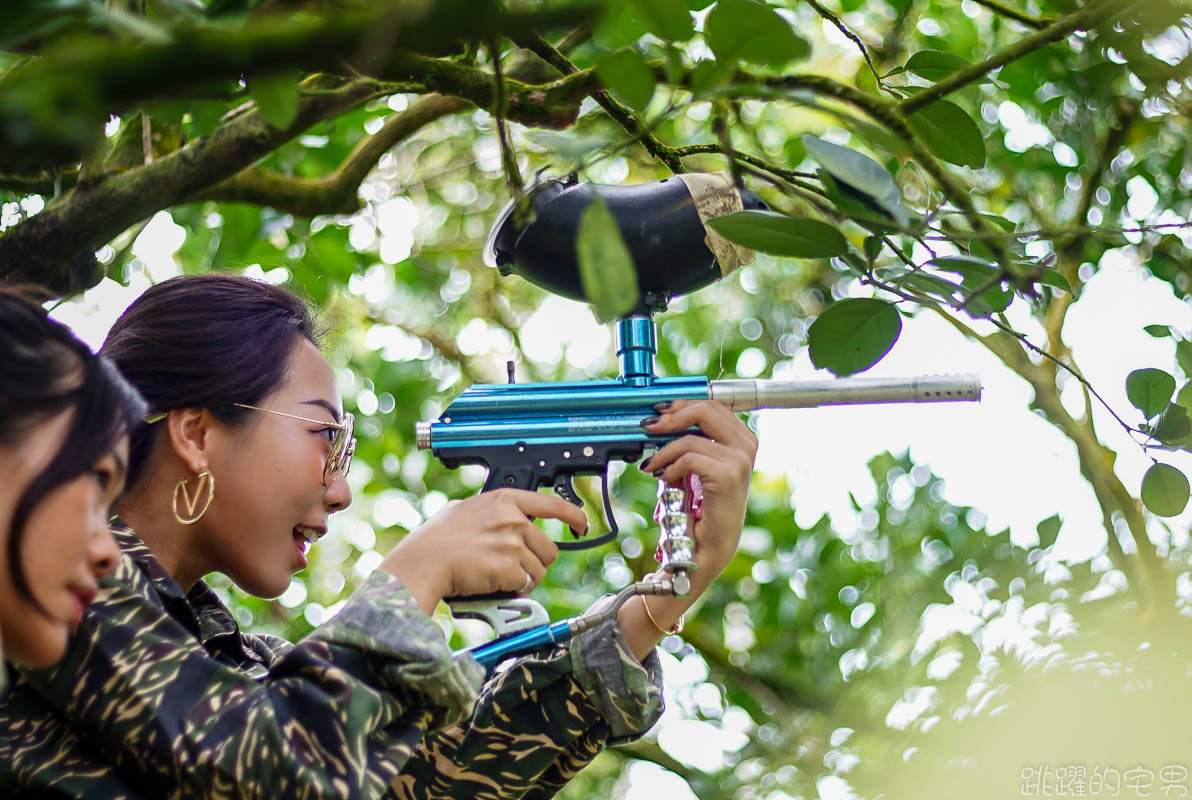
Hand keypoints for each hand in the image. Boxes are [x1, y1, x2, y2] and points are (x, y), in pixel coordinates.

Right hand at [380, 488, 586, 615]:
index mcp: (505, 500)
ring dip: (523, 579)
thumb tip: (504, 516)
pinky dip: (512, 590)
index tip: (581, 524)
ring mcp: (513, 543)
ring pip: (539, 571)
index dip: (573, 515)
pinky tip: (492, 583)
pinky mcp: (510, 567)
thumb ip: (491, 511)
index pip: (552, 504)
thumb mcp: (465, 510)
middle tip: (513, 568)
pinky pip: (524, 585)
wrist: (424, 561)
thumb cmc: (436, 539)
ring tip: (497, 576)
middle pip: (549, 549)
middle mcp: (513, 519)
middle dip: (536, 563)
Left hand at [639, 399, 757, 592]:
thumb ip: (689, 441)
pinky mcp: (728, 476)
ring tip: (652, 465)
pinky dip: (670, 466)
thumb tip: (660, 419)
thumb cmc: (702, 507)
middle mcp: (746, 445)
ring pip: (691, 437)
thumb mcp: (696, 464)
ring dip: (664, 450)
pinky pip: (689, 458)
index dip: (683, 403)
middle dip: (672, 416)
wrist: (707, 545)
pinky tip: (665, 478)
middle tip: (649, 427)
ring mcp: (740, 460)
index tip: (660, 411)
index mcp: (742, 439)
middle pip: (705, 410)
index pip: (713, 405)